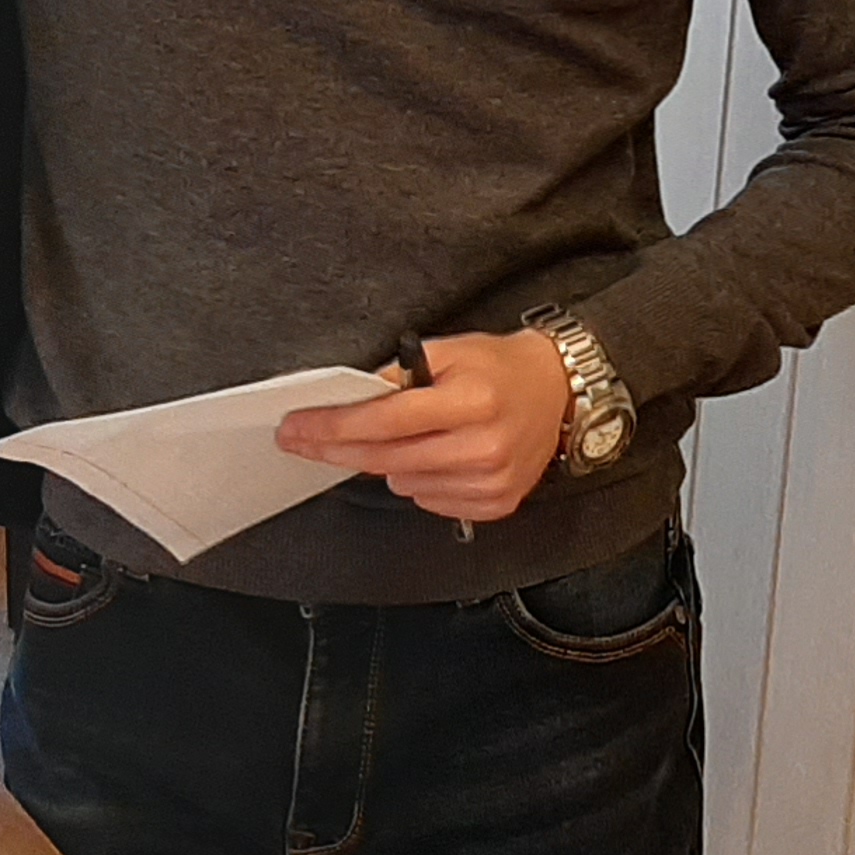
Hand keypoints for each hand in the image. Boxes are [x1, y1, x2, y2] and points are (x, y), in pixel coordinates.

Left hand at [275, 331, 570, 523]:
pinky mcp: (496, 503)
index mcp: (472, 401)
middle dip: (337, 449)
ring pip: (403, 484)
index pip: (386, 421)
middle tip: (302, 441)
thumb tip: (345, 403)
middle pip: (386, 458)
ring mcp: (492, 480)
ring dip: (389, 463)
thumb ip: (397, 376)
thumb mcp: (448, 351)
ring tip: (412, 436)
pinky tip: (436, 456)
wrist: (557, 392)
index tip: (297, 428)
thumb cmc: (499, 368)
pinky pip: (429, 502)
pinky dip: (419, 481)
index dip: (334, 427)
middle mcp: (484, 446)